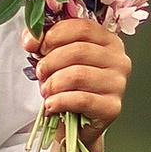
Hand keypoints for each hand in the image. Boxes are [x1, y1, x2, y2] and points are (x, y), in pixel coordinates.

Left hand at [28, 16, 129, 130]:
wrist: (75, 123)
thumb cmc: (68, 85)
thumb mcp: (55, 57)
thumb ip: (42, 41)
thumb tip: (31, 40)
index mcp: (108, 41)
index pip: (82, 27)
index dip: (55, 35)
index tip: (38, 47)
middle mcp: (119, 60)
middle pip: (79, 50)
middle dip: (51, 62)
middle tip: (40, 73)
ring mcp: (118, 84)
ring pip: (78, 75)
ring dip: (53, 83)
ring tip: (46, 90)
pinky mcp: (112, 107)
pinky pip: (81, 99)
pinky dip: (59, 101)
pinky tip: (51, 104)